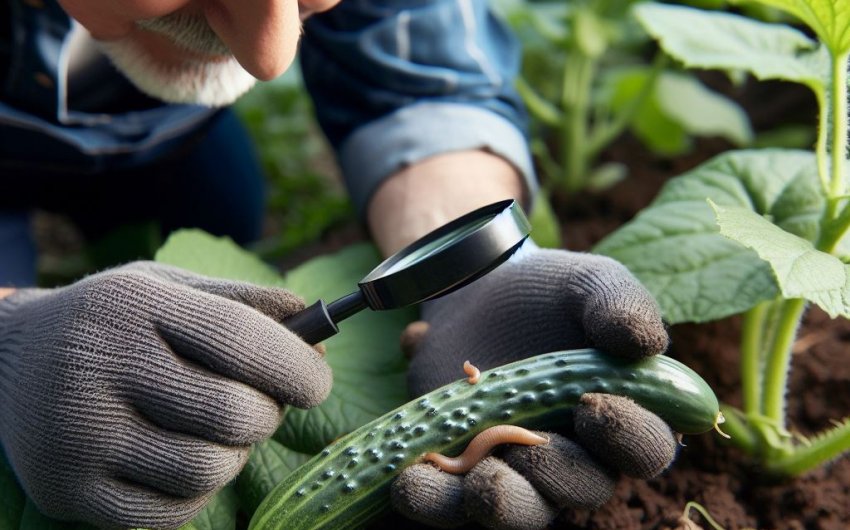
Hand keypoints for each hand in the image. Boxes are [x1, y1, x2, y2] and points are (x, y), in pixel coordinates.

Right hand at [0, 262, 331, 528]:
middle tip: (257, 404)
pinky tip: (179, 457)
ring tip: (214, 430)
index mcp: (134, 307)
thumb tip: (318, 329)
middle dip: (267, 414)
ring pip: (210, 470)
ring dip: (234, 455)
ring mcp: (80, 436)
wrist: (7, 363)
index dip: (297, 367)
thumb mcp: (167, 288)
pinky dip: (196, 491)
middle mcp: (99, 368)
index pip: (241, 339)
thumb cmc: (113, 322)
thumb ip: (243, 302)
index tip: (316, 383)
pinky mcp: (68, 491)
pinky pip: (173, 512)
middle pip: (235, 414)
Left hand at [392, 241, 675, 528]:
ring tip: (477, 482)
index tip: (592, 404)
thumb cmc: (552, 293)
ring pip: (519, 508)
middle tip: (528, 449)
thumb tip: (643, 342)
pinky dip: (433, 496)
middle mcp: (579, 455)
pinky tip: (411, 478)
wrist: (481, 289)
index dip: (627, 436)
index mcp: (626, 415)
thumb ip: (620, 306)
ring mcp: (519, 469)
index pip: (645, 446)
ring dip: (498, 504)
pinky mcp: (465, 469)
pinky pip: (452, 499)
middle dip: (557, 477)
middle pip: (582, 489)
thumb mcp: (591, 284)